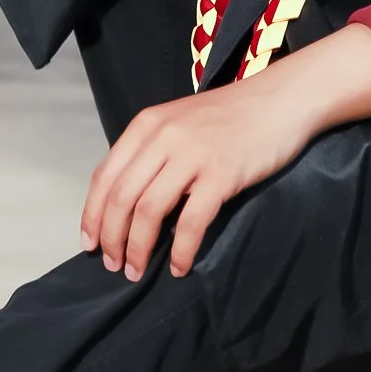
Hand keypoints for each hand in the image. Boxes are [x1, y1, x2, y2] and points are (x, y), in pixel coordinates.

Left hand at [79, 27, 370, 280]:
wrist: (281, 101)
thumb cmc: (231, 116)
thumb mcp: (180, 122)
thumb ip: (152, 151)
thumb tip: (126, 199)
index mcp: (146, 124)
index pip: (105, 175)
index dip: (92, 214)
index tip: (89, 243)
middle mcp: (162, 137)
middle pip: (121, 197)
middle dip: (111, 238)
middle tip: (112, 265)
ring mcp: (192, 155)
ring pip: (148, 211)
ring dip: (137, 248)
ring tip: (136, 271)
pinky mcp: (221, 174)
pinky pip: (190, 221)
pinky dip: (180, 250)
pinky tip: (179, 267)